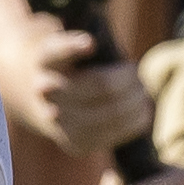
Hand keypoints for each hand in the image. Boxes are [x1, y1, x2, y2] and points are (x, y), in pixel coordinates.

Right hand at [29, 27, 157, 157]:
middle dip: (127, 78)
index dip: (72, 48)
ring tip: (141, 91)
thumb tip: (123, 58)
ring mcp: (57, 121)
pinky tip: (142, 111)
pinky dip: (135, 121)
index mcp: (45, 59)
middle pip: (100, 84)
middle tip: (134, 71)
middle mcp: (45, 90)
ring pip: (111, 113)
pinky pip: (114, 134)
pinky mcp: (74, 143)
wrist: (42, 99)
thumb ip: (92, 41)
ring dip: (135, 101)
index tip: (90, 43)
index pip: (56, 52)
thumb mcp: (74, 45)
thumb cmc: (71, 65)